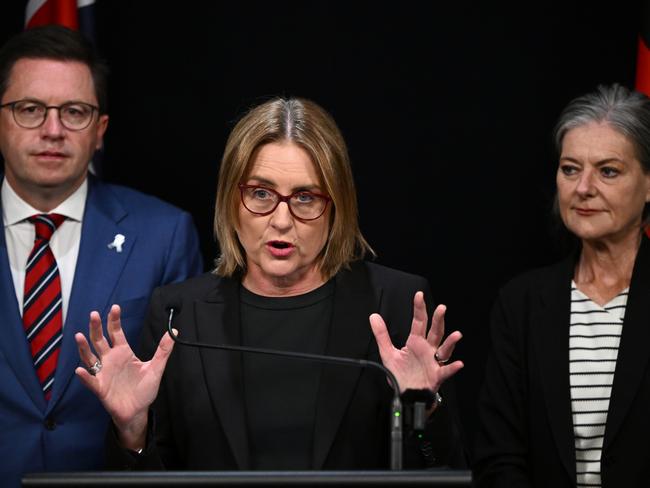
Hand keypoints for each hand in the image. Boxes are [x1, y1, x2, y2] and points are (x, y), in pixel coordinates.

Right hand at [74, 304, 174, 448]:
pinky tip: (80, 370)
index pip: (116, 333)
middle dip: (96, 327)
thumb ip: (163, 350)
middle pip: (100, 340)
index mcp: (124, 353)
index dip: (114, 320)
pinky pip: (91, 381)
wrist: (138, 411)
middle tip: (94, 314)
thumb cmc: (144, 389)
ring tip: (79, 336)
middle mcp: (111, 360)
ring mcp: (104, 373)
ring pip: (90, 357)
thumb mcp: (156, 368)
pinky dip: (85, 376)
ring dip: (84, 348)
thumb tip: (174, 332)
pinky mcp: (101, 388)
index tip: (115, 307)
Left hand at [369, 291, 463, 392]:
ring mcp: (434, 362)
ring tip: (456, 334)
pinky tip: (458, 363)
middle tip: (442, 308)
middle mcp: (427, 349)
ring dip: (450, 342)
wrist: (407, 394)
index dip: (419, 308)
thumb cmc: (401, 374)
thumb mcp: (388, 353)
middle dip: (438, 320)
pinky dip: (452, 367)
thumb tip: (374, 316)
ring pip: (444, 349)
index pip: (419, 322)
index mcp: (416, 342)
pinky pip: (446, 371)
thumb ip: (382, 334)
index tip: (419, 295)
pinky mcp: (437, 376)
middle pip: (435, 332)